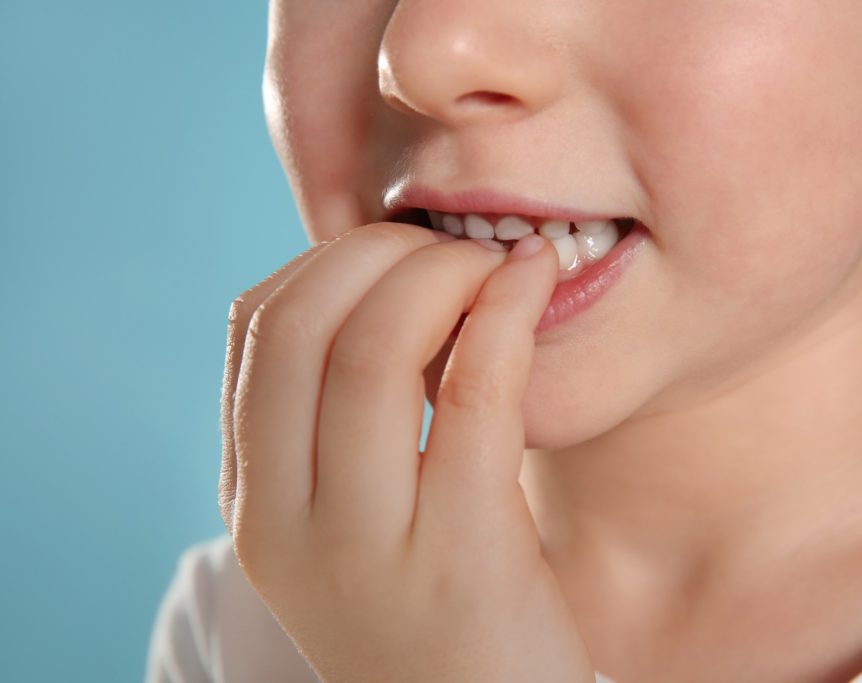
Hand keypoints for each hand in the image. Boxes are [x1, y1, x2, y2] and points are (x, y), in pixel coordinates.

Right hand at [219, 222, 595, 682]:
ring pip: (374, 349)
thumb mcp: (354, 520)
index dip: (329, 259)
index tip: (399, 250)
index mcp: (256, 501)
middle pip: (304, 324)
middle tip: (454, 246)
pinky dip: (504, 313)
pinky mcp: (460, 555)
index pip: (255, 327)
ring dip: (444, 273)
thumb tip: (384, 283)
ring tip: (500, 263)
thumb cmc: (436, 605)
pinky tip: (533, 282)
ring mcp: (365, 546)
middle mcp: (286, 524)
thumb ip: (340, 424)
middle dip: (383, 252)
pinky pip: (474, 393)